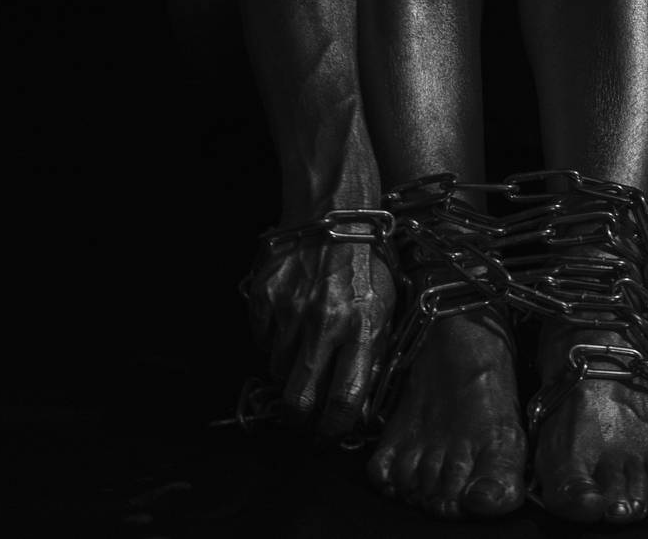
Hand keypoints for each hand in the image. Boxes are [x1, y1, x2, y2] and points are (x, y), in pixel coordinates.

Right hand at [245, 238, 398, 438]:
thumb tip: (362, 403)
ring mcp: (290, 309)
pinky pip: (260, 339)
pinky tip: (289, 320)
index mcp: (362, 326)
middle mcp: (324, 321)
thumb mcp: (387, 306)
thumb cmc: (366, 263)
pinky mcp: (264, 296)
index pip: (344, 398)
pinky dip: (272, 339)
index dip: (334, 426)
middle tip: (303, 415)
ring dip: (289, 369)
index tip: (331, 432)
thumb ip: (375, 354)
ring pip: (277, 369)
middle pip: (299, 398)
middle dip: (299, 417)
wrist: (331, 216)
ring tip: (304, 345)